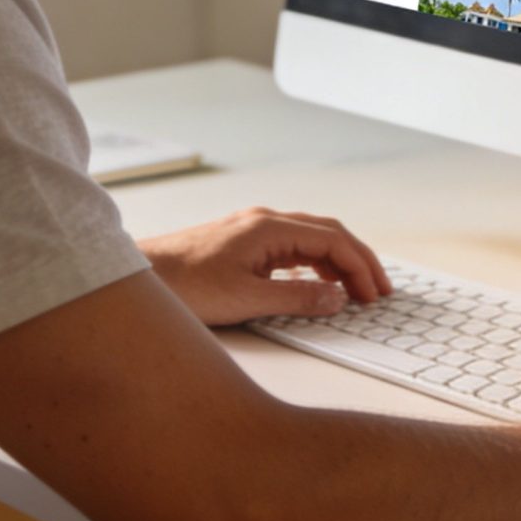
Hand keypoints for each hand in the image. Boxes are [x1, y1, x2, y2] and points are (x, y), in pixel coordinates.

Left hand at [140, 206, 393, 325]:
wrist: (140, 274)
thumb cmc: (184, 284)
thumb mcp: (246, 299)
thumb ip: (296, 299)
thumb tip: (338, 298)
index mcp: (269, 228)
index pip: (333, 241)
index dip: (360, 268)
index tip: (374, 295)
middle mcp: (264, 221)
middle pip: (328, 233)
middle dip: (358, 261)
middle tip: (379, 291)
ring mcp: (253, 230)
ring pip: (310, 239)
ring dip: (338, 262)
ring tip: (356, 290)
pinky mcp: (242, 244)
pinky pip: (292, 248)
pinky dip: (315, 264)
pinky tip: (316, 284)